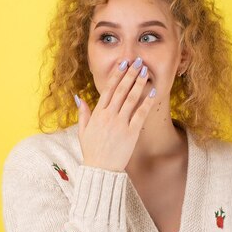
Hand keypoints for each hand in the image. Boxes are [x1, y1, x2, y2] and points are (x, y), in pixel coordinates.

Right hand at [75, 57, 155, 172]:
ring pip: (131, 98)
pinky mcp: (131, 133)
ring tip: (145, 72)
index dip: (116, 75)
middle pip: (121, 90)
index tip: (123, 64)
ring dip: (139, 83)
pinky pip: (140, 114)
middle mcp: (109, 116)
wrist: (100, 170)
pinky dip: (147, 102)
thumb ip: (83, 113)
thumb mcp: (82, 131)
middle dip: (130, 74)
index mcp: (97, 114)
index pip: (108, 89)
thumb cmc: (92, 151)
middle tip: (138, 62)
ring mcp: (120, 124)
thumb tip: (79, 97)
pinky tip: (153, 91)